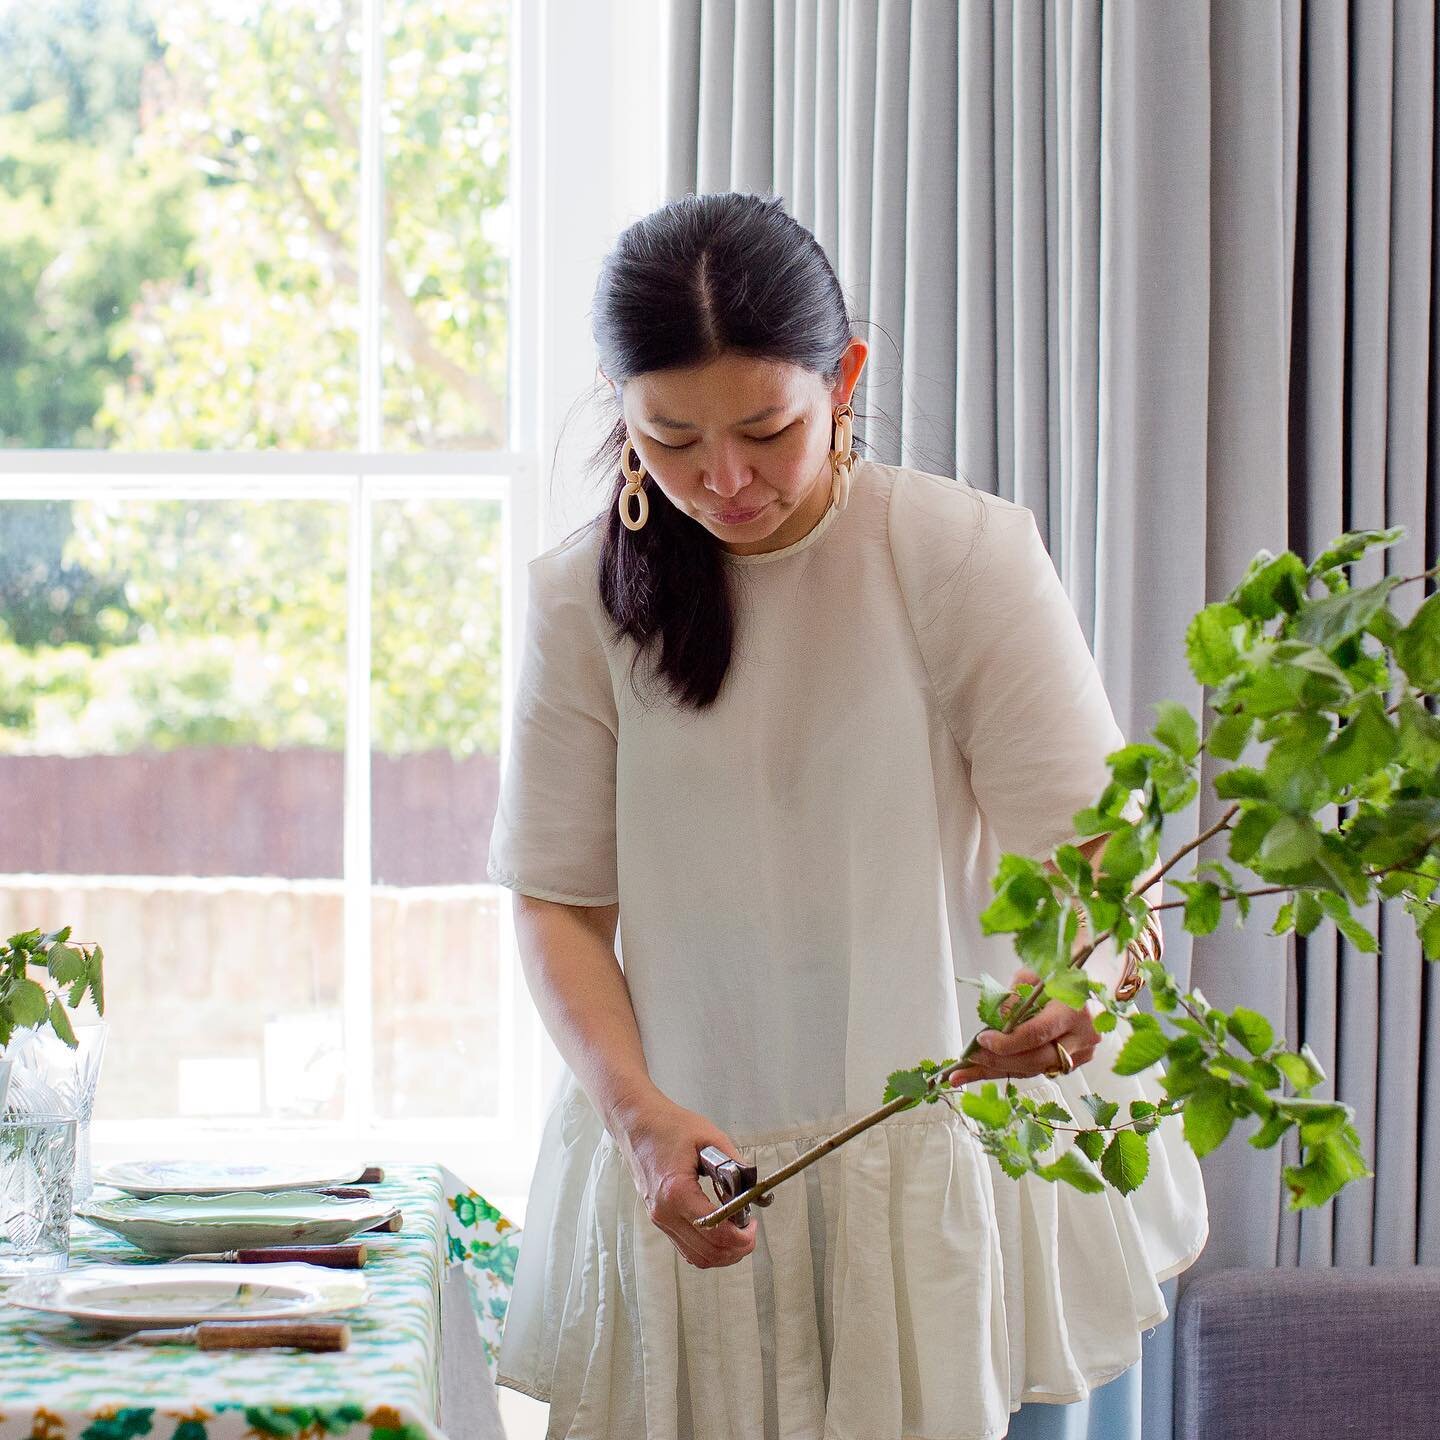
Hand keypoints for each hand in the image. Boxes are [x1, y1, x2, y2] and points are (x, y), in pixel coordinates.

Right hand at [610, 1089, 757, 1269]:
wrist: (636, 1123)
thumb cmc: (669, 1126)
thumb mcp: (710, 1137)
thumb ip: (735, 1164)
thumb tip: (754, 1188)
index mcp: (676, 1192)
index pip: (714, 1231)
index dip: (740, 1237)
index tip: (753, 1226)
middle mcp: (664, 1212)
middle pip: (706, 1253)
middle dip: (735, 1249)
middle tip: (750, 1232)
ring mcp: (659, 1218)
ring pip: (695, 1257)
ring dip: (722, 1253)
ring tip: (738, 1233)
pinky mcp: (659, 1218)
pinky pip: (685, 1247)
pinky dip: (706, 1248)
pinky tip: (720, 1231)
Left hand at [946, 966, 1101, 1085]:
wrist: (1089, 975)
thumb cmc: (1057, 969)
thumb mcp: (1032, 974)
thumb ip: (1014, 999)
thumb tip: (994, 1025)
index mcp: (1074, 1010)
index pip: (1037, 1034)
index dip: (1007, 1042)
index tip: (980, 1039)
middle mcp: (1082, 1037)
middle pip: (1036, 1059)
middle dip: (998, 1062)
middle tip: (966, 1062)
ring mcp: (1082, 1053)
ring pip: (1036, 1069)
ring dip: (998, 1070)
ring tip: (964, 1073)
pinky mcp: (1076, 1061)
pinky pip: (1039, 1069)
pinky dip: (1011, 1068)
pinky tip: (984, 1070)